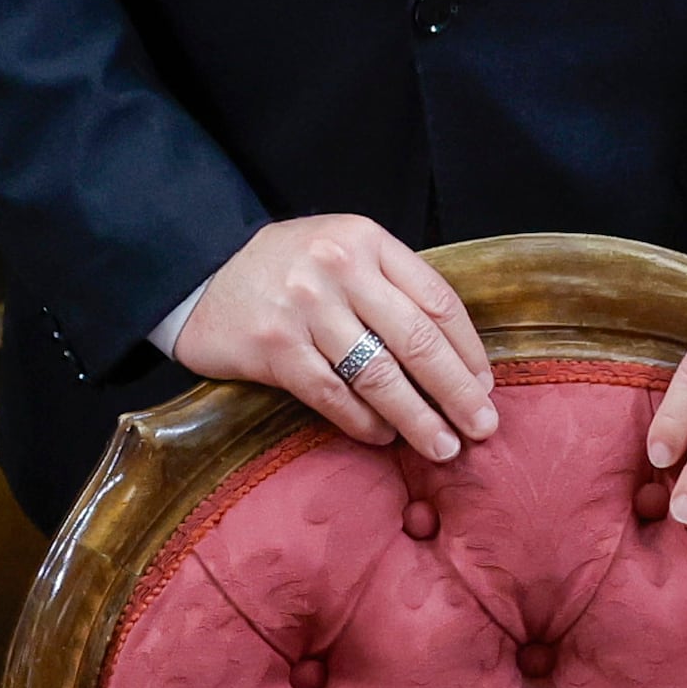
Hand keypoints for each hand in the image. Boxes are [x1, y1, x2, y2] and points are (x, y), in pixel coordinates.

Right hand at [169, 214, 499, 460]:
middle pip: (416, 339)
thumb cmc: (288, 269)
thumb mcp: (343, 251)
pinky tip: (383, 436)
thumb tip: (456, 357)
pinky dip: (363, 422)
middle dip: (456, 391)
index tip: (485, 386)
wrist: (201, 274)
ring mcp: (304, 308)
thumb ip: (391, 285)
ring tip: (442, 446)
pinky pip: (332, 395)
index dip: (467, 350)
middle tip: (483, 427)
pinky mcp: (273, 347)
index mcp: (366, 241)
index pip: (436, 299)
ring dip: (417, 418)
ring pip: (378, 374)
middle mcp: (338, 268)